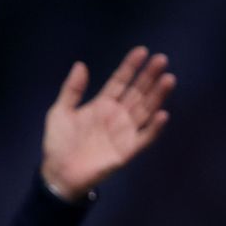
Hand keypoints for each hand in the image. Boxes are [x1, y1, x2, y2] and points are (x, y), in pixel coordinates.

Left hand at [40, 46, 174, 198]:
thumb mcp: (59, 112)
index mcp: (102, 104)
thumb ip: (72, 90)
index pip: (120, 81)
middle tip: (161, 60)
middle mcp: (117, 115)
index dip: (130, 66)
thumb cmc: (58, 143)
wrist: (57, 173)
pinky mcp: (127, 151)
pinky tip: (162, 114)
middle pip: (137, 92)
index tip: (142, 51)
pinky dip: (154, 128)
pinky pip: (144, 138)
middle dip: (149, 76)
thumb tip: (81, 64)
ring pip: (145, 110)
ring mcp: (124, 132)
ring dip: (157, 96)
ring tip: (168, 79)